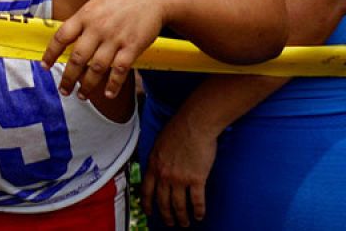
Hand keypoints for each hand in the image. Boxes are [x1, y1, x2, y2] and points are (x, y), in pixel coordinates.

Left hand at [41, 0, 169, 99]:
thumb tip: (70, 37)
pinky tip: (108, 93)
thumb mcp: (97, 2)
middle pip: (76, 58)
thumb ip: (84, 20)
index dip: (50, 53)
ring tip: (82, 94)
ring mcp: (115, 38)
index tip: (45, 66)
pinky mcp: (132, 47)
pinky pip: (119, 70)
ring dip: (87, 85)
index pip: (61, 37)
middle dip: (68, 78)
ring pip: (96, 68)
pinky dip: (113, 84)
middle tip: (64, 89)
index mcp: (85, 15)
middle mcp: (97, 28)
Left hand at [142, 112, 217, 227]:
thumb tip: (156, 167)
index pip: (146, 191)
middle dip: (166, 216)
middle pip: (163, 202)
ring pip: (179, 205)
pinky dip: (198, 211)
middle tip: (170, 223)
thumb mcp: (158, 144)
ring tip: (185, 223)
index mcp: (153, 165)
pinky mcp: (197, 179)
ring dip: (182, 217)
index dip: (147, 204)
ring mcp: (180, 179)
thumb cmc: (178, 129)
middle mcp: (164, 175)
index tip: (149, 212)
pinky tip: (199, 215)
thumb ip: (157, 159)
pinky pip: (197, 201)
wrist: (194, 124)